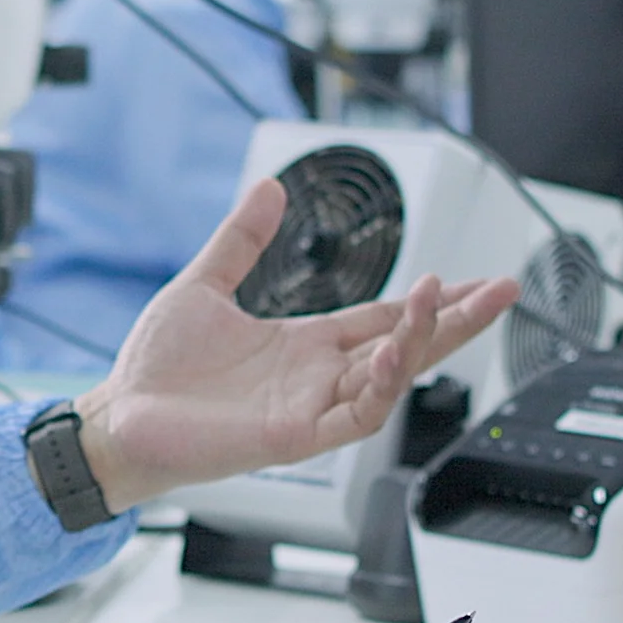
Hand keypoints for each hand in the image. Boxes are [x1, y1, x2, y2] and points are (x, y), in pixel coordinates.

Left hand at [72, 175, 519, 508]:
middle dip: (456, 319)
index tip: (468, 278)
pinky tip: (393, 353)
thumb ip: (241, 240)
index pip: (383, 320)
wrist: (117, 418)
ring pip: (390, 379)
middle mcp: (316, 377)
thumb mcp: (204, 285)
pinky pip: (354, 415)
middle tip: (505, 288)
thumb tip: (268, 186)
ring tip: (449, 299)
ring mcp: (310, 408)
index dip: (427, 301)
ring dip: (422, 341)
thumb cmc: (156, 369)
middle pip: (406, 346)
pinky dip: (380, 387)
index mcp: (304, 345)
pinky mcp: (294, 436)